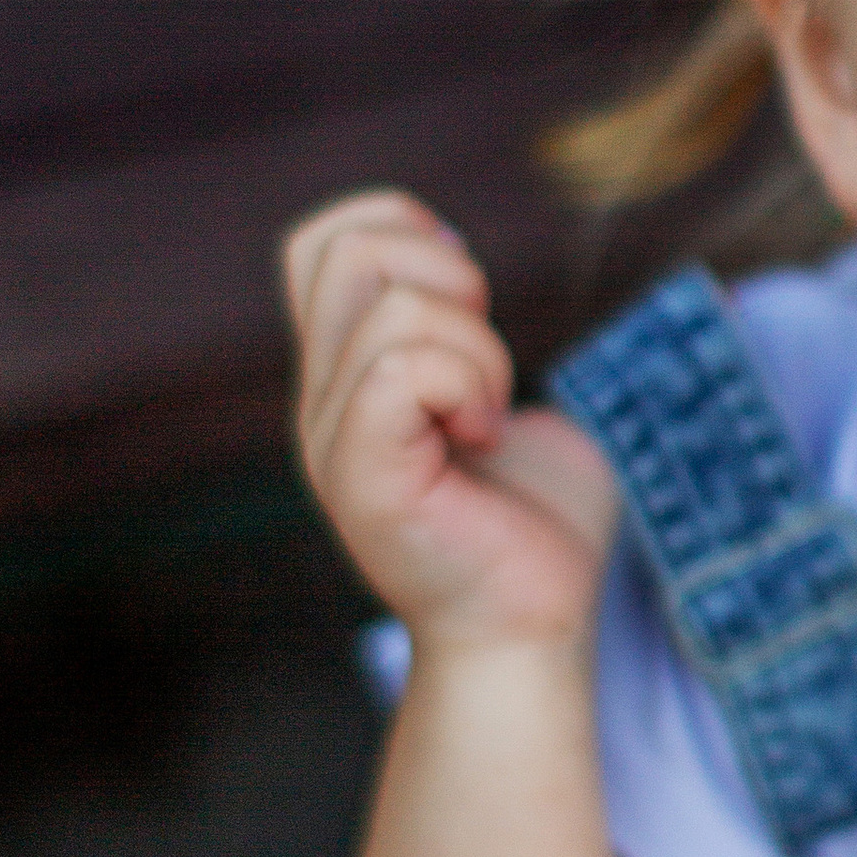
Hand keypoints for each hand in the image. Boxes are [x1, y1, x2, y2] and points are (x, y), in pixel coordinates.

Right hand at [282, 190, 619, 648]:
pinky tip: (483, 440)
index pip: (320, 243)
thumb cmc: (537, 526)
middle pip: (348, 249)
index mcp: (347, 378)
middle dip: (448, 279)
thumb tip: (444, 242)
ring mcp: (332, 439)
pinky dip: (469, 386)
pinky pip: (399, 369)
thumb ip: (465, 325)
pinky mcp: (361, 477)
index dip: (401, 230)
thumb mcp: (505, 395)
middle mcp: (322, 403)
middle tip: (483, 372)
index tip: (469, 299)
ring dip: (478, 352)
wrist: (534, 627)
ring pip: (390, 306)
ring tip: (488, 422)